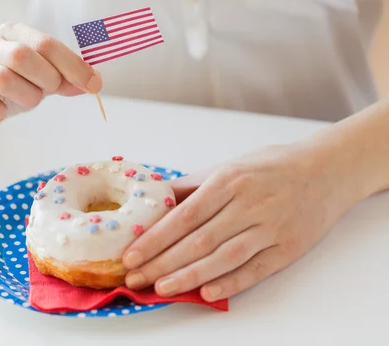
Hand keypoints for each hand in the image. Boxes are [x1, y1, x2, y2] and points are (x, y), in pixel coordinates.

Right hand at [0, 23, 102, 138]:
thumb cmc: (12, 86)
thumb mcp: (43, 78)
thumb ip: (67, 78)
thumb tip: (95, 82)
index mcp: (11, 35)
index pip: (45, 44)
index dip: (72, 65)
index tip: (93, 85)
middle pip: (21, 55)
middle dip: (46, 78)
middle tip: (50, 91)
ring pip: (1, 78)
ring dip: (25, 96)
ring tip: (28, 102)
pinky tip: (0, 115)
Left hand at [122, 143, 360, 300]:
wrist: (328, 170)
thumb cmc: (271, 167)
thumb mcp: (230, 166)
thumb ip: (193, 185)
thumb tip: (156, 198)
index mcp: (229, 181)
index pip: (184, 216)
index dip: (155, 239)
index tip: (131, 254)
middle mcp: (249, 204)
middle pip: (198, 241)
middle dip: (162, 262)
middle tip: (135, 278)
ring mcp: (271, 227)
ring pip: (223, 258)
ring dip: (189, 276)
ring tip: (161, 289)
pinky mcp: (288, 248)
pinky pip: (255, 269)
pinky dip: (230, 283)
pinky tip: (207, 293)